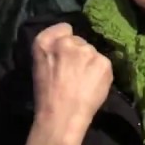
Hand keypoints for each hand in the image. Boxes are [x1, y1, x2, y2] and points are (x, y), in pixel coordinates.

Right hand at [27, 23, 112, 144]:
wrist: (62, 116)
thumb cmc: (47, 95)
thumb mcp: (40, 65)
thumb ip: (52, 50)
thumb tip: (68, 43)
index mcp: (45, 42)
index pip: (63, 28)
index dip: (65, 39)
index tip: (65, 52)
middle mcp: (67, 42)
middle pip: (80, 41)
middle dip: (78, 52)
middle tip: (73, 71)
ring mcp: (87, 50)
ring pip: (92, 52)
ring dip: (90, 62)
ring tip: (83, 80)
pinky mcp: (103, 61)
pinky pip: (103, 63)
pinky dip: (100, 72)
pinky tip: (92, 84)